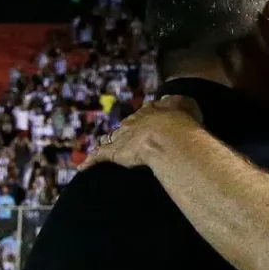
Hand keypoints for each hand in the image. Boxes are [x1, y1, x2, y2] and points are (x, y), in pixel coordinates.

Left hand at [82, 95, 203, 169]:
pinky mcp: (113, 153)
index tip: (145, 124)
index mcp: (151, 111)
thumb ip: (180, 104)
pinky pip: (98, 157)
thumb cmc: (182, 123)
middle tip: (125, 139)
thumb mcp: (187, 105)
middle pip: (126, 126)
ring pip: (111, 139)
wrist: (167, 135)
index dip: (144, 120)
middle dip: (125, 132)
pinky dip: (90, 162)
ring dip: (107, 144)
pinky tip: (82, 167)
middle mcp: (134, 122)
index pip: (145, 114)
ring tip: (103, 148)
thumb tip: (176, 102)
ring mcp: (122, 137)